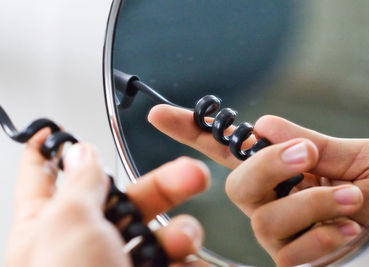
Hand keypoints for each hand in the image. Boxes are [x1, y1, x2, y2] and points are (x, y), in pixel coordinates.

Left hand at [5, 128, 209, 266]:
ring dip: (179, 232)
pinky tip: (191, 262)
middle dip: (162, 185)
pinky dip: (188, 258)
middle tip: (191, 175)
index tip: (51, 129)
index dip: (48, 149)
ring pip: (158, 229)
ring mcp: (120, 264)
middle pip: (124, 196)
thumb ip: (78, 184)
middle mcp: (84, 243)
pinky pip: (176, 258)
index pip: (45, 176)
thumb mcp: (67, 228)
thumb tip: (80, 152)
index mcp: (48, 226)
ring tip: (183, 242)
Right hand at [147, 104, 368, 265]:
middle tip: (303, 154)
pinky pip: (290, 252)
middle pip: (238, 186)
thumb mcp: (358, 155)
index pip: (223, 149)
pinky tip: (348, 227)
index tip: (160, 115)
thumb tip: (265, 126)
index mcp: (278, 169)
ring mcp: (278, 233)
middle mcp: (269, 202)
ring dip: (313, 202)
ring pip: (265, 220)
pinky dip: (322, 236)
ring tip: (352, 197)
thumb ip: (313, 143)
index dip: (190, 132)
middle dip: (267, 167)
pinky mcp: (293, 260)